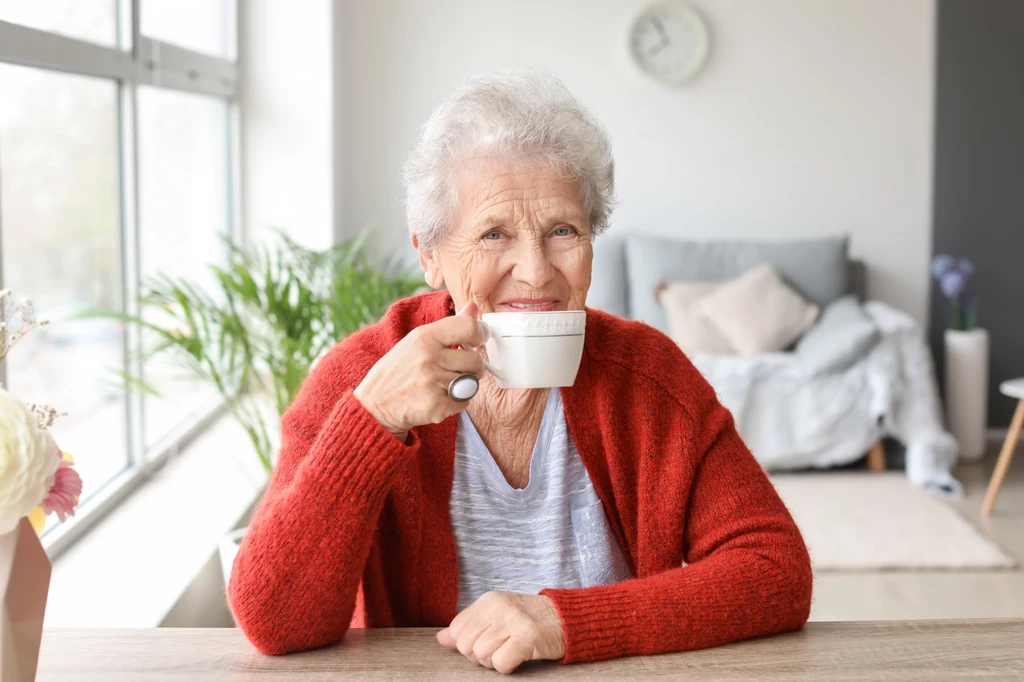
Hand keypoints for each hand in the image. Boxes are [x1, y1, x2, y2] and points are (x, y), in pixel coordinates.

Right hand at [354, 301, 486, 441]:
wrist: (376, 403)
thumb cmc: (399, 369)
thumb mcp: (418, 340)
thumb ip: (449, 326)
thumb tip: (473, 307)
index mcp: (425, 337)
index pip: (468, 327)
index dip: (480, 333)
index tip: (479, 338)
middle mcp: (429, 358)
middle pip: (475, 360)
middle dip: (472, 366)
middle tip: (458, 368)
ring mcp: (433, 383)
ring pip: (473, 382)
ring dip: (465, 385)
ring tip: (446, 383)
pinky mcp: (437, 406)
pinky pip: (465, 401)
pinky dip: (456, 402)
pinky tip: (439, 397)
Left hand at [436, 591, 564, 673]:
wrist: (565, 618)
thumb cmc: (527, 620)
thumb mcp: (496, 617)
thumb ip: (468, 626)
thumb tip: (440, 638)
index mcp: (487, 600)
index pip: (456, 630)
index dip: (467, 645)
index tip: (486, 643)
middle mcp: (498, 606)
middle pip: (465, 645)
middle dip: (479, 656)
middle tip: (499, 650)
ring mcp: (513, 620)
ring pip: (481, 655)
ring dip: (494, 662)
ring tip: (510, 651)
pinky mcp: (528, 636)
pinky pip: (500, 662)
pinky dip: (507, 666)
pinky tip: (519, 656)